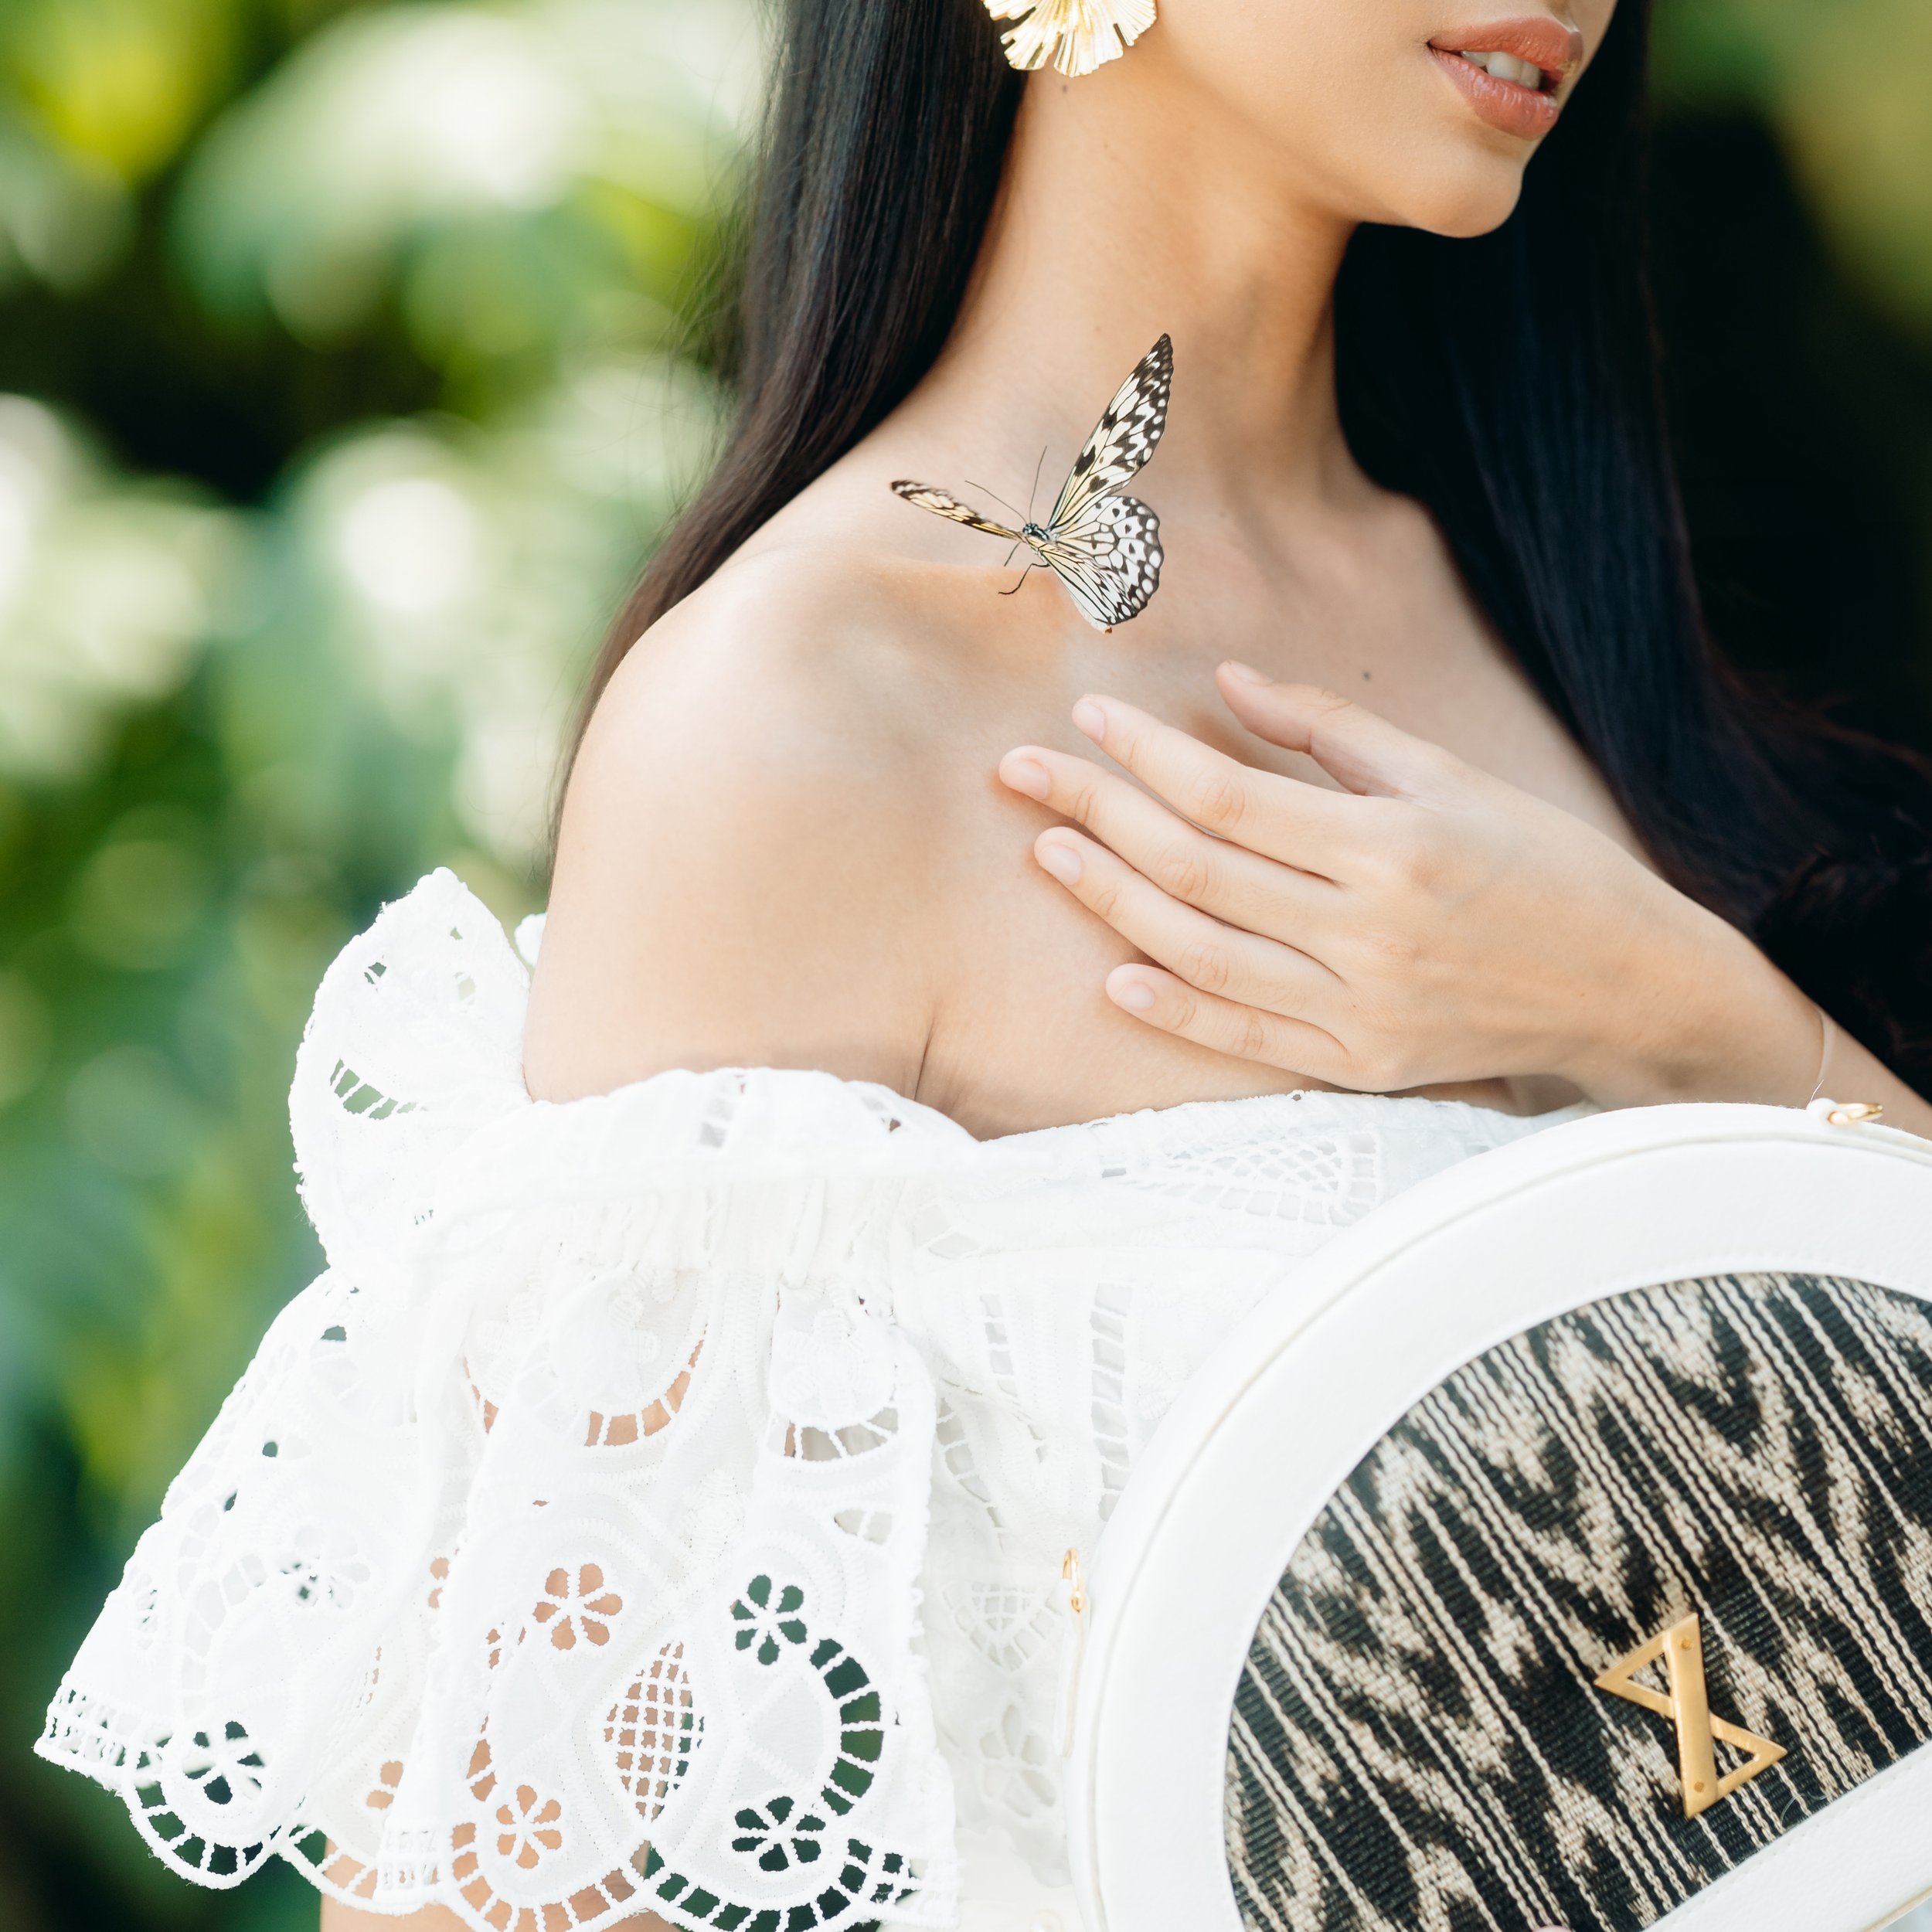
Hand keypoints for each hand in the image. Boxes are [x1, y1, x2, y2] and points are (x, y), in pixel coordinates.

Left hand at [997, 664, 1822, 1106]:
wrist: (1625, 985)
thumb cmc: (1542, 863)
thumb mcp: (1450, 775)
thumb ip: (1330, 732)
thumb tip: (1223, 681)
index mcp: (1393, 844)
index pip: (1230, 794)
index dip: (1146, 753)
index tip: (1089, 716)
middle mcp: (1369, 931)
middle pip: (1196, 869)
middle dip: (1097, 815)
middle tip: (1021, 774)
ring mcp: (1362, 1008)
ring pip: (1204, 953)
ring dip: (1113, 903)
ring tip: (1049, 855)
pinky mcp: (1363, 1066)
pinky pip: (1247, 1039)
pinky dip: (1176, 1011)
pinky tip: (1113, 977)